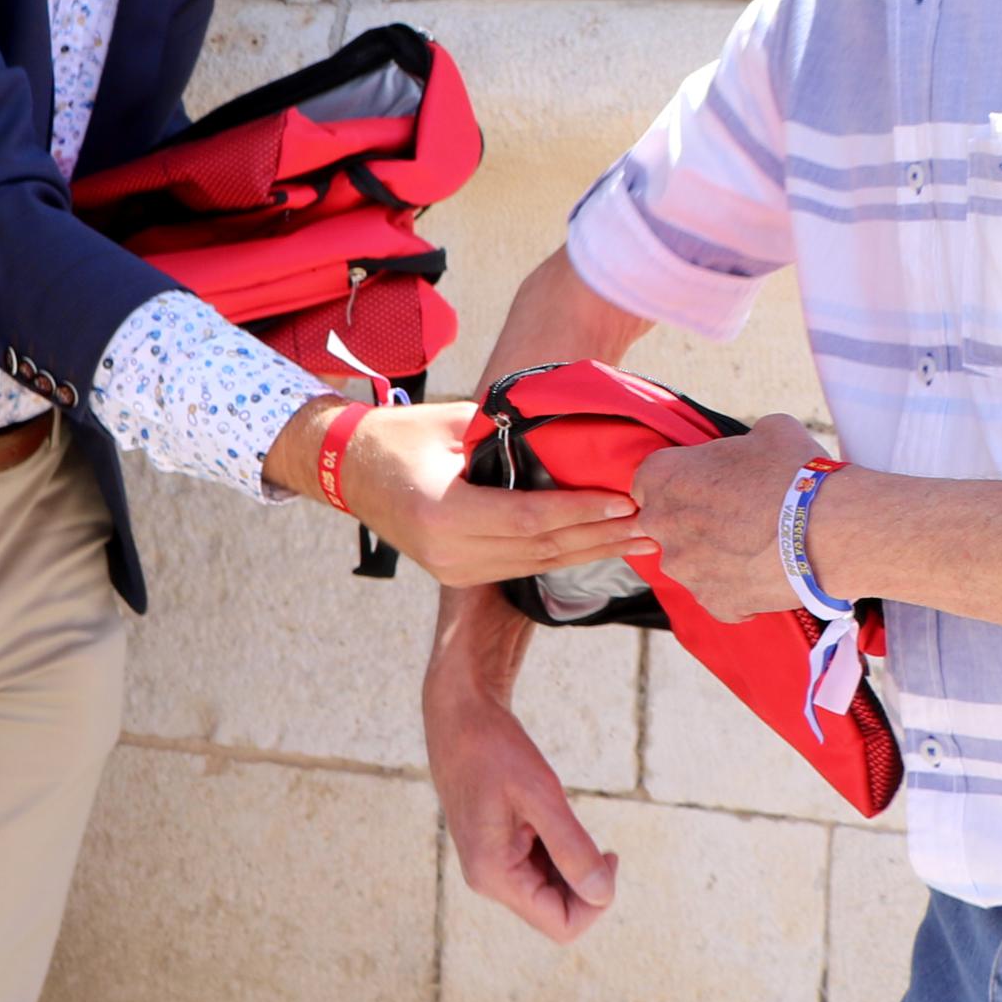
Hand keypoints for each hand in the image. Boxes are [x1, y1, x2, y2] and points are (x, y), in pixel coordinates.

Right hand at [281, 399, 646, 588]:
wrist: (347, 471)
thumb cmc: (397, 437)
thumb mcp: (453, 426)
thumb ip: (507, 437)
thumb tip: (568, 436)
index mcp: (444, 513)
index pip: (531, 518)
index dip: (582, 511)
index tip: (626, 500)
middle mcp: (450, 552)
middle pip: (542, 549)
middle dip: (602, 536)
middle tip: (654, 523)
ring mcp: (453, 570)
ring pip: (538, 564)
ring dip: (592, 551)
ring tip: (641, 538)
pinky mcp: (459, 575)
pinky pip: (522, 566)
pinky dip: (563, 554)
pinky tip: (599, 544)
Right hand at [426, 657, 619, 941]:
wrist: (457, 713)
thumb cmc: (494, 748)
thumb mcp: (540, 794)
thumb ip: (572, 848)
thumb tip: (603, 895)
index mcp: (493, 874)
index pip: (561, 924)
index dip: (596, 902)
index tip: (607, 855)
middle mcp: (487, 878)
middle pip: (556, 911)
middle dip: (585, 883)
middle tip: (598, 840)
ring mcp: (489, 865)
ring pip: (549, 891)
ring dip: (572, 864)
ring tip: (564, 819)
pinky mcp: (495, 849)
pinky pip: (538, 871)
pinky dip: (558, 852)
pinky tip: (551, 817)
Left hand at [624, 413, 829, 619]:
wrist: (830, 529)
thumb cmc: (795, 473)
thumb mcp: (767, 431)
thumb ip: (742, 441)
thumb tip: (753, 445)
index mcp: (661, 476)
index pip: (652, 481)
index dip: (682, 484)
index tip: (708, 488)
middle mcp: (661, 524)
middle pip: (668, 524)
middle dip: (694, 523)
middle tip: (735, 519)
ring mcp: (685, 568)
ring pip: (691, 563)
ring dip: (715, 558)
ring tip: (757, 548)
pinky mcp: (714, 602)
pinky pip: (719, 597)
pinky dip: (738, 590)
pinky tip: (765, 575)